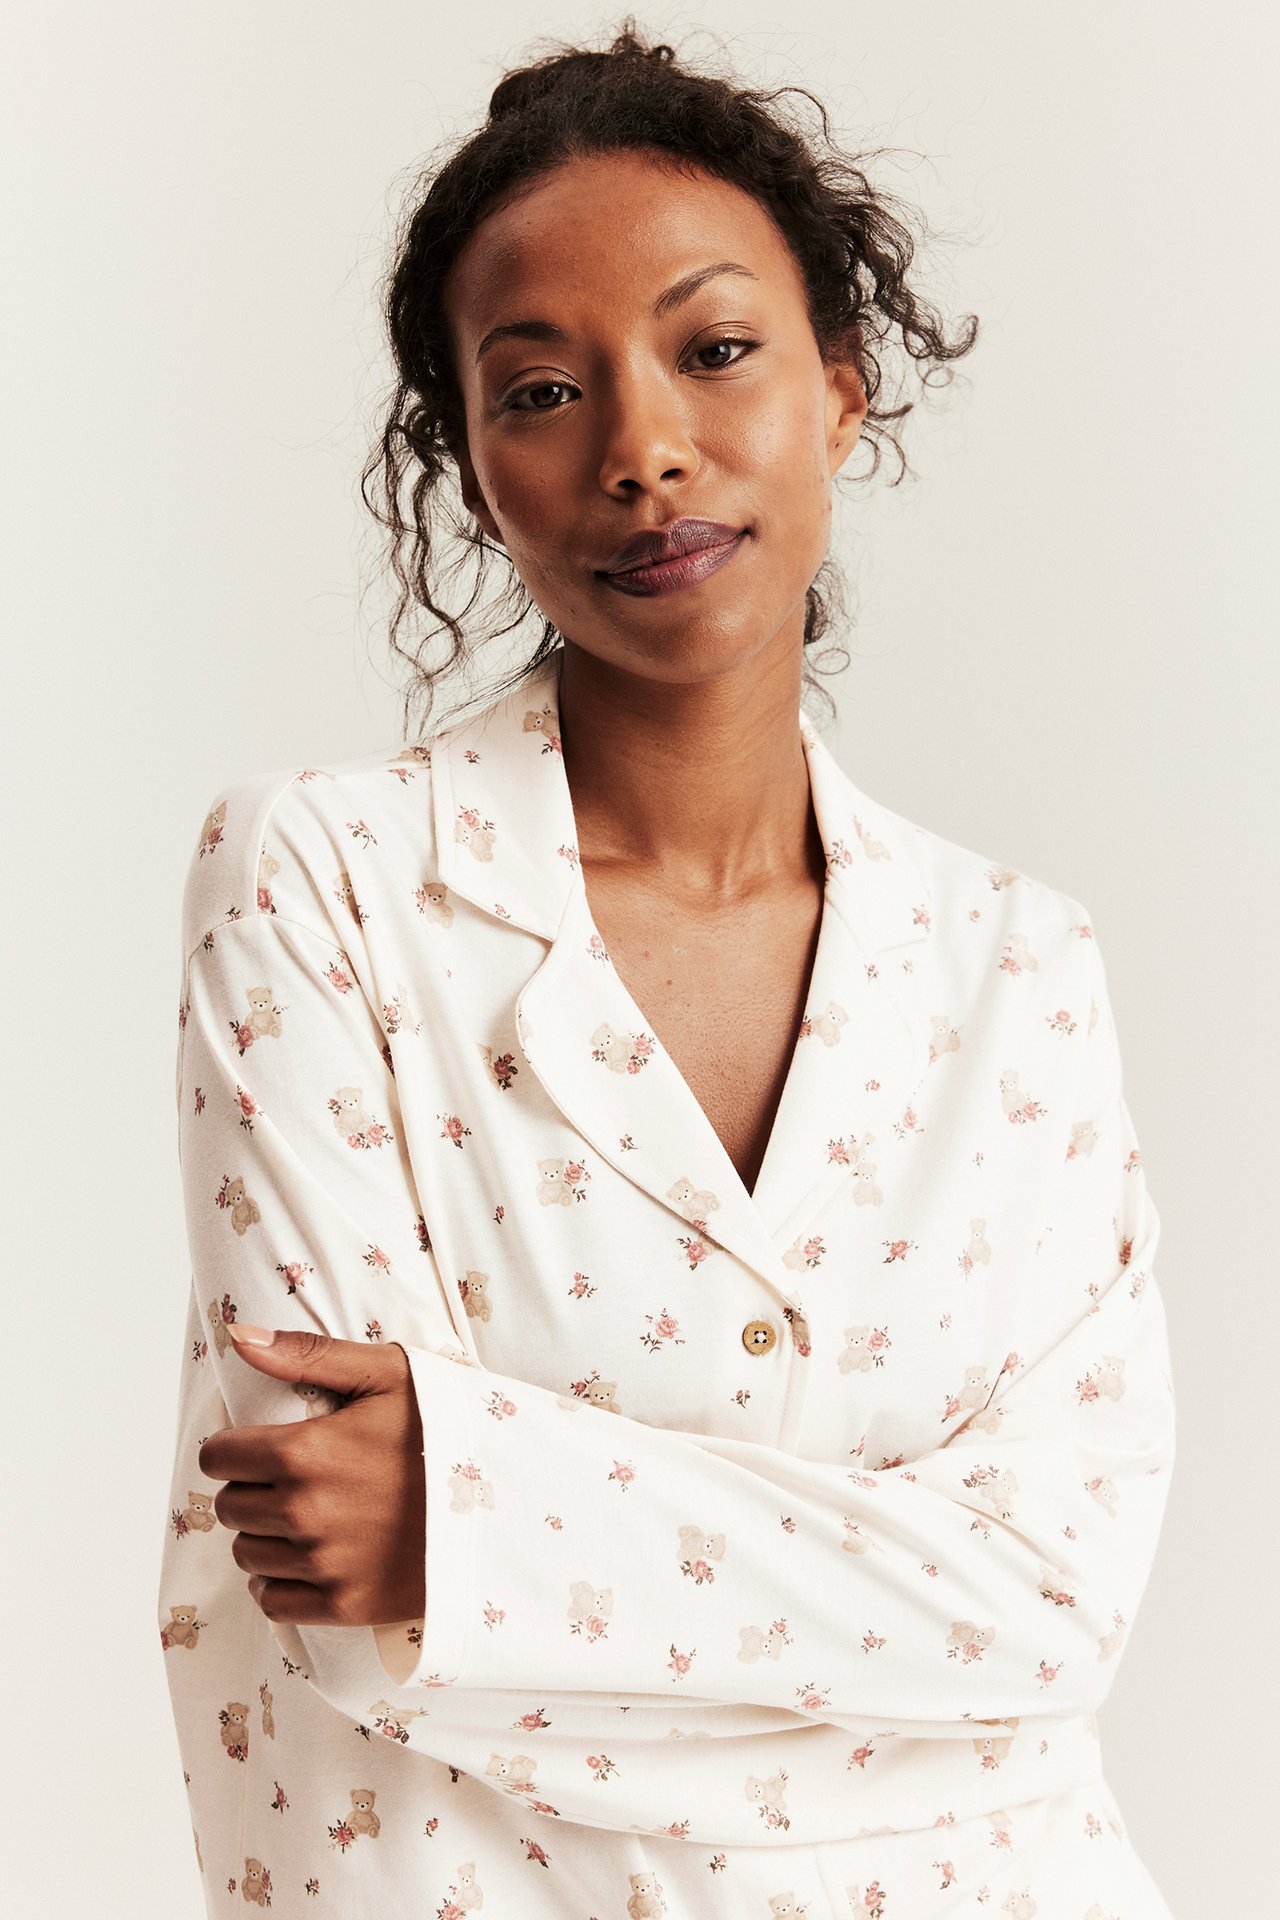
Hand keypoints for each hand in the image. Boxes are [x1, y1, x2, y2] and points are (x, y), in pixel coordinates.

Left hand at [197, 1326, 425, 1627]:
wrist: (505, 1501)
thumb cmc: (446, 1429)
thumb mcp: (388, 1374)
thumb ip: (308, 1353)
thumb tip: (239, 1335)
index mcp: (306, 1451)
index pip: (217, 1457)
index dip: (233, 1447)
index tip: (258, 1446)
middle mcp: (305, 1511)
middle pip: (229, 1506)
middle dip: (249, 1488)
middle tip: (290, 1478)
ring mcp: (324, 1563)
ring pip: (246, 1554)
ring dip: (264, 1534)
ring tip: (302, 1516)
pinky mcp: (344, 1604)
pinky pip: (272, 1601)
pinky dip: (277, 1582)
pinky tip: (304, 1559)